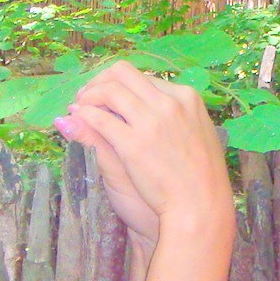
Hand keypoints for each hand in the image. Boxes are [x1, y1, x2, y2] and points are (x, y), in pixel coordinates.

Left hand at [53, 62, 234, 249]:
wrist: (200, 207)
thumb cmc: (199, 177)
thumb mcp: (187, 137)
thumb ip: (167, 117)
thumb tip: (140, 97)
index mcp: (188, 98)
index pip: (144, 78)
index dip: (121, 86)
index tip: (110, 98)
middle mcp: (169, 103)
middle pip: (123, 73)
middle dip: (100, 81)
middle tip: (88, 97)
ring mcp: (151, 122)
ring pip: (109, 90)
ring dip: (88, 96)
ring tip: (80, 109)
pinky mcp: (133, 143)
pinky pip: (99, 119)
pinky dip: (84, 116)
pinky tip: (79, 122)